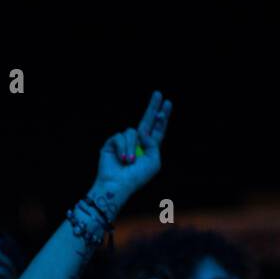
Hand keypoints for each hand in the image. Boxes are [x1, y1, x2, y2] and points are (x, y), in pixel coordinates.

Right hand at [93, 90, 172, 204]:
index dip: (162, 118)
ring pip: (132, 132)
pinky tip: (122, 159)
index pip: (157, 130)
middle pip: (146, 121)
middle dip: (153, 107)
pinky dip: (122, 148)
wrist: (118, 185)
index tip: (167, 104)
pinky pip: (120, 137)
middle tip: (159, 93)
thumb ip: (153, 144)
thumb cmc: (137, 177)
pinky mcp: (111, 143)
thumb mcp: (154, 161)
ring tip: (130, 162)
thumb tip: (143, 132)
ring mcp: (124, 143)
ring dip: (132, 147)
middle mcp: (137, 143)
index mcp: (149, 149)